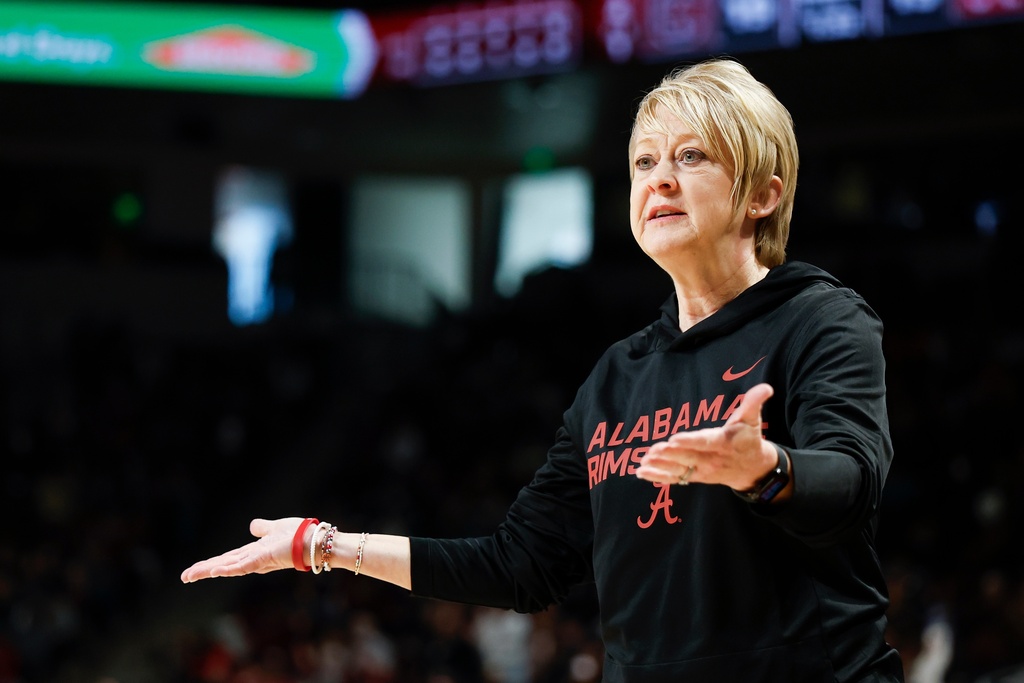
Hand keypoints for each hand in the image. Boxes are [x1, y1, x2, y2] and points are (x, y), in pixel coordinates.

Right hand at [180, 517, 304, 582]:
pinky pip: (244, 566)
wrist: (314, 541)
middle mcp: (253, 559)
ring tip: (191, 575)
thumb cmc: (299, 535)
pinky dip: (230, 569)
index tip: (193, 569)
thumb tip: (252, 526)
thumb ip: (262, 528)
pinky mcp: (264, 560)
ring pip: (228, 567)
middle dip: (203, 570)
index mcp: (254, 552)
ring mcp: (258, 561)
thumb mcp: (275, 528)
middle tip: (184, 577)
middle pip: (223, 565)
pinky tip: (215, 571)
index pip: (227, 559)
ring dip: (209, 571)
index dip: (210, 564)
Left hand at [635, 383, 776, 490]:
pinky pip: (674, 478)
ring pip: (678, 470)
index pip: (705, 442)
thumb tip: (766, 387)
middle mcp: (711, 459)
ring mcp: (702, 471)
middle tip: (654, 450)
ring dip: (660, 467)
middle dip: (670, 454)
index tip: (675, 438)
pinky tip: (640, 472)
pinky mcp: (694, 477)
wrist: (753, 469)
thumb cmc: (749, 439)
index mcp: (723, 443)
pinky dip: (657, 477)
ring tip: (643, 462)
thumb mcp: (752, 420)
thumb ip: (754, 403)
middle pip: (688, 457)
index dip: (690, 441)